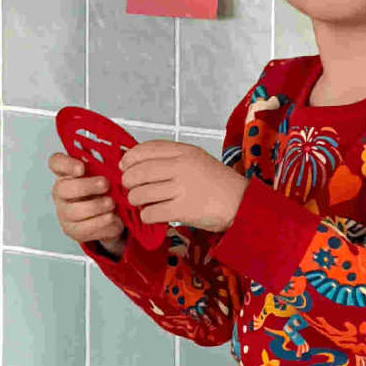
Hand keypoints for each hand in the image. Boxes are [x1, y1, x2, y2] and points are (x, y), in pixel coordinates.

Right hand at [47, 150, 127, 253]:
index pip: (56, 162)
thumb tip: (121, 156)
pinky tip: (111, 217)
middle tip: (106, 185)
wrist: (112, 216)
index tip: (81, 167)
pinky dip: (100, 222)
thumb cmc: (107, 190)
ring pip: (73, 210)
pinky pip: (84, 227)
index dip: (65, 164)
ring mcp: (64, 212)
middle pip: (63, 188)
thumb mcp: (109, 173)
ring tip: (112, 203)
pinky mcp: (73, 230)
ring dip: (96, 206)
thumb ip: (110, 163)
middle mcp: (61, 191)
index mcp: (68, 173)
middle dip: (86, 186)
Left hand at [120, 140, 246, 232]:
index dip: (129, 159)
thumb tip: (137, 162)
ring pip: (140, 193)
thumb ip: (171, 158)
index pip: (145, 150)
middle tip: (130, 188)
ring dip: (135, 200)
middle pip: (138, 172)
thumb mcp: (196, 159)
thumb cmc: (217, 183)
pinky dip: (146, 215)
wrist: (241, 203)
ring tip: (142, 202)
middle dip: (128, 182)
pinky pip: (150, 212)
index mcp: (184, 152)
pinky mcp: (183, 209)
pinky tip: (152, 214)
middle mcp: (182, 167)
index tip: (124, 166)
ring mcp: (182, 188)